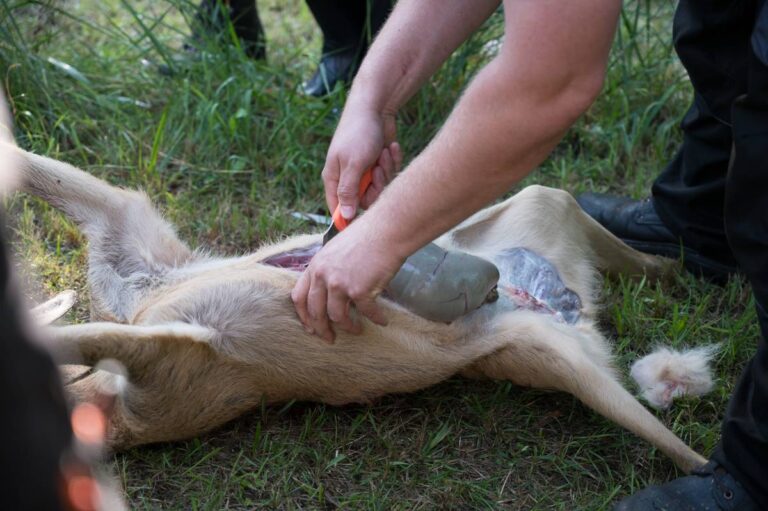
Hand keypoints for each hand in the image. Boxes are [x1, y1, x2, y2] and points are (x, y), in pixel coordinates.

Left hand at [290, 219, 404, 342]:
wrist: (386, 230)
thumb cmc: (366, 236)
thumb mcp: (336, 250)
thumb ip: (328, 269)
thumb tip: (330, 290)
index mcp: (315, 266)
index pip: (299, 297)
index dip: (304, 316)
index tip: (310, 327)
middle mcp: (323, 276)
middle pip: (315, 312)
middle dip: (322, 329)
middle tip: (329, 339)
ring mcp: (340, 284)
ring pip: (337, 316)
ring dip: (348, 327)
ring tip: (357, 330)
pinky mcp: (359, 290)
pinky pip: (366, 313)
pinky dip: (376, 319)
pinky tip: (382, 321)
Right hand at [322, 106, 400, 218]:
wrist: (376, 107)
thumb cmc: (359, 133)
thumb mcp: (353, 164)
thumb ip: (348, 191)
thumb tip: (344, 216)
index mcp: (334, 178)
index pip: (338, 208)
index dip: (349, 216)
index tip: (364, 218)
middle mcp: (348, 176)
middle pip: (365, 200)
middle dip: (375, 187)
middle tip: (376, 171)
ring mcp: (365, 170)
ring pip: (380, 187)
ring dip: (385, 170)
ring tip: (382, 153)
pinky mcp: (379, 163)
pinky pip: (390, 174)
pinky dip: (392, 161)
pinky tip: (389, 148)